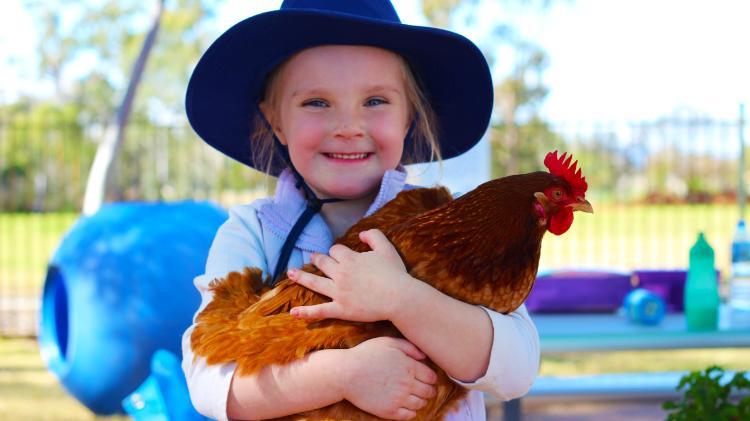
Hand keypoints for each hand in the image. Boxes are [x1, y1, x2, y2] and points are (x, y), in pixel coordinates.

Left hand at [288, 229, 412, 321]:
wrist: (399, 297)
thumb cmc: (394, 273)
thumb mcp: (386, 248)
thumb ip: (374, 236)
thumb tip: (361, 234)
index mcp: (349, 259)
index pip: (335, 250)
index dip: (337, 251)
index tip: (340, 254)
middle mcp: (340, 274)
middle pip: (322, 263)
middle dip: (317, 259)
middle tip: (313, 258)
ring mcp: (338, 292)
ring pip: (314, 282)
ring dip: (301, 276)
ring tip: (290, 273)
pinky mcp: (340, 309)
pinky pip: (319, 311)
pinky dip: (306, 312)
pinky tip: (293, 312)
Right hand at [340, 337, 436, 419]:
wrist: (346, 373)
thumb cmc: (365, 355)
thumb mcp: (387, 342)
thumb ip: (409, 347)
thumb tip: (424, 357)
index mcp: (409, 366)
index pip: (431, 377)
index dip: (431, 378)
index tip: (427, 379)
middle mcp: (407, 384)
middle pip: (429, 392)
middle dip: (429, 391)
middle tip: (425, 389)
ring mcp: (398, 399)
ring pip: (420, 404)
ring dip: (421, 401)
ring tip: (416, 398)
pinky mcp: (389, 411)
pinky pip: (409, 416)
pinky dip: (411, 412)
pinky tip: (406, 406)